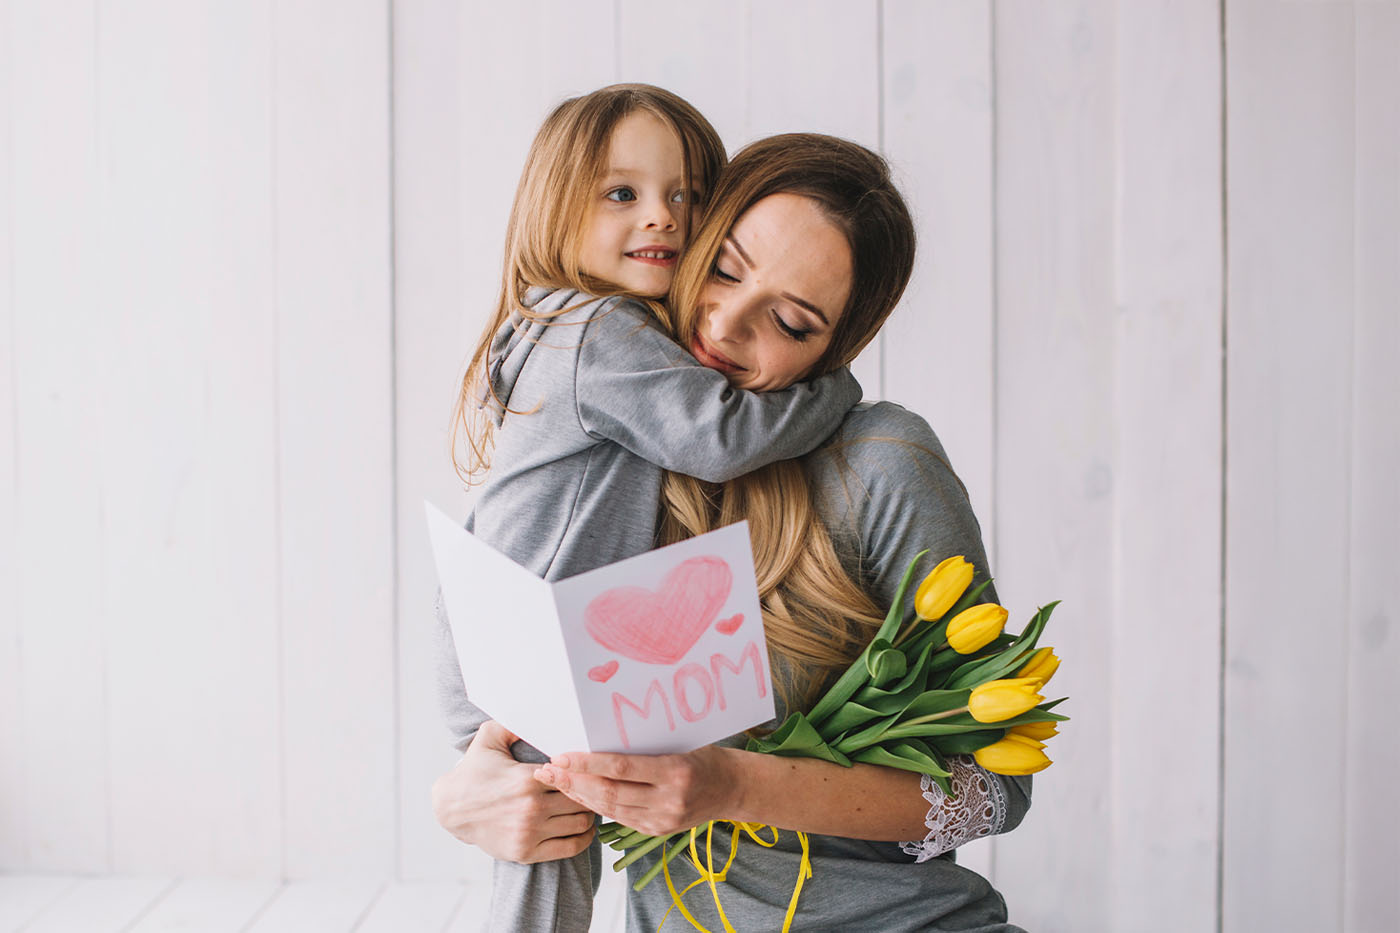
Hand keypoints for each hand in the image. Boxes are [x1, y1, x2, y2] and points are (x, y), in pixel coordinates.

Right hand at [431, 720, 596, 862]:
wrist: (451, 808)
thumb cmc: (475, 771)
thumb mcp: (489, 738)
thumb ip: (514, 723)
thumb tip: (540, 713)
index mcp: (528, 778)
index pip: (574, 775)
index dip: (586, 772)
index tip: (589, 770)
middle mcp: (531, 807)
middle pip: (582, 800)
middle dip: (590, 793)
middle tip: (594, 788)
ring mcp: (529, 832)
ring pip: (581, 824)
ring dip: (588, 815)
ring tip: (589, 806)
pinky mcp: (525, 852)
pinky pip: (570, 848)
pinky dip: (583, 839)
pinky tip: (584, 830)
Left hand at [533, 745, 743, 836]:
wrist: (733, 788)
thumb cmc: (704, 754)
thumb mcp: (680, 742)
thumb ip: (645, 745)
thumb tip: (599, 735)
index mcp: (675, 771)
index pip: (621, 768)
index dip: (587, 764)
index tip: (560, 756)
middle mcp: (668, 800)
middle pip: (610, 792)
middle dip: (573, 782)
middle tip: (546, 771)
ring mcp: (663, 819)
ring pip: (611, 809)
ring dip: (579, 796)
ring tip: (554, 782)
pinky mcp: (658, 831)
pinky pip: (619, 818)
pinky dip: (596, 806)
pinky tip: (578, 795)